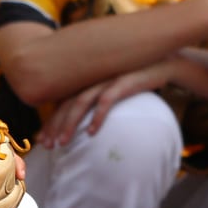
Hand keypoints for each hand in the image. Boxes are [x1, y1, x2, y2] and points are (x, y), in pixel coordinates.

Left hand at [41, 63, 177, 147]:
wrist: (165, 62)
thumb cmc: (138, 80)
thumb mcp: (114, 90)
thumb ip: (99, 101)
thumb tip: (87, 125)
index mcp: (89, 81)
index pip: (63, 102)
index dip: (51, 121)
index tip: (43, 140)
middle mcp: (93, 78)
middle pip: (67, 103)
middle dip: (55, 125)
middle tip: (47, 145)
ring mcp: (107, 79)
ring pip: (81, 102)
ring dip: (70, 123)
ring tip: (63, 142)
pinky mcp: (124, 82)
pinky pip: (107, 100)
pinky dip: (97, 117)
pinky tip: (91, 132)